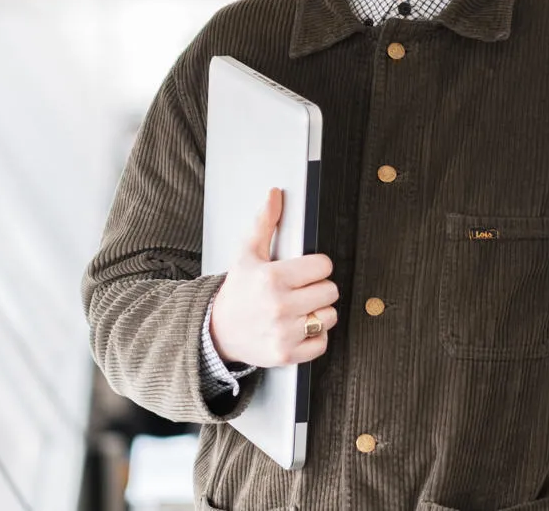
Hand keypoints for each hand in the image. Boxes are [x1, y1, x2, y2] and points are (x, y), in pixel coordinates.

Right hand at [209, 187, 337, 367]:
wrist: (218, 331)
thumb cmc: (237, 291)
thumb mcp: (247, 253)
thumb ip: (264, 222)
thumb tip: (274, 195)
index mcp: (273, 278)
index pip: (323, 265)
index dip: (317, 266)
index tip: (305, 270)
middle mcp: (280, 306)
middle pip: (331, 291)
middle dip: (319, 288)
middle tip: (301, 290)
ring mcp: (284, 332)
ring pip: (329, 316)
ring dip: (319, 312)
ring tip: (300, 308)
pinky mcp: (287, 354)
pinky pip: (322, 343)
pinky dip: (315, 337)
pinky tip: (299, 327)